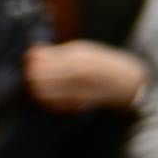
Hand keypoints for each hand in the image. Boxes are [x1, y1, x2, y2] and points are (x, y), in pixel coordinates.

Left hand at [23, 41, 147, 112]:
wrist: (127, 85)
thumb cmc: (105, 63)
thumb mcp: (84, 50)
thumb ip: (57, 52)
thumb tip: (32, 51)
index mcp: (77, 60)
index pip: (39, 64)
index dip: (31, 60)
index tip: (32, 56)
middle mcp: (75, 79)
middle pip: (36, 80)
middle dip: (30, 74)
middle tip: (33, 69)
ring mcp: (74, 95)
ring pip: (40, 95)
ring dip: (36, 87)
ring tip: (40, 80)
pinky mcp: (74, 107)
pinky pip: (50, 106)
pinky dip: (45, 99)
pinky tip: (50, 92)